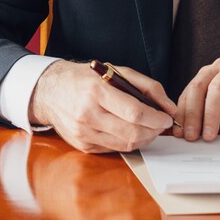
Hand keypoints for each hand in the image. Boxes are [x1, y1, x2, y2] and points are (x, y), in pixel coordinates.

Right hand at [30, 61, 175, 152]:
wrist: (49, 92)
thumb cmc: (85, 79)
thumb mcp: (115, 71)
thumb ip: (147, 86)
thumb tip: (169, 107)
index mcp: (96, 92)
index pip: (135, 113)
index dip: (156, 118)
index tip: (166, 117)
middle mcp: (87, 115)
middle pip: (133, 133)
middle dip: (154, 131)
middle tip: (160, 124)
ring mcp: (83, 133)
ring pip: (126, 145)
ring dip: (144, 138)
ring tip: (148, 127)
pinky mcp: (83, 146)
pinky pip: (115, 148)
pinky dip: (128, 141)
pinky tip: (129, 130)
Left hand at [173, 58, 219, 141]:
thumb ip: (214, 113)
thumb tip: (194, 132)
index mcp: (211, 73)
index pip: (190, 91)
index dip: (183, 112)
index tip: (179, 132)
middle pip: (198, 89)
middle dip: (192, 114)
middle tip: (191, 136)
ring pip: (216, 90)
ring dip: (210, 116)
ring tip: (210, 136)